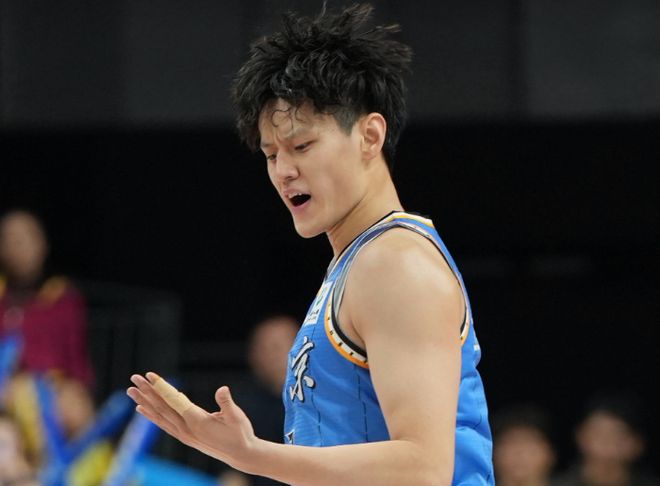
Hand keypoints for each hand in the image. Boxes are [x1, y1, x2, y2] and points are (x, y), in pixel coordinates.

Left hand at [126, 372, 256, 469]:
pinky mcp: (185, 437)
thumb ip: (227, 403)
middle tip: (134, 378)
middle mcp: (185, 429)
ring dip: (144, 402)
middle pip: (161, 406)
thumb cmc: (240, 433)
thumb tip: (223, 389)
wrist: (241, 454)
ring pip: (159, 415)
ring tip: (131, 391)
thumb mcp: (236, 417)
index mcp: (196, 421)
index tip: (149, 375)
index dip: (161, 387)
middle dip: (147, 391)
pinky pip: (163, 424)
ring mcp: (183, 434)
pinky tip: (142, 409)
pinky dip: (151, 415)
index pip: (173, 400)